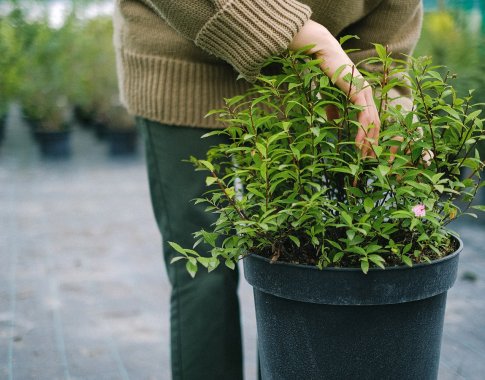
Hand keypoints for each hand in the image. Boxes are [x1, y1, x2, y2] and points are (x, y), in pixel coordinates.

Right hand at [289, 20, 379, 156]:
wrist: (323, 54)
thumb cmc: (325, 72)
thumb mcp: (330, 97)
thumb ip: (335, 111)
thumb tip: (335, 125)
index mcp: (363, 95)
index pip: (371, 120)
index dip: (370, 136)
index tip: (365, 152)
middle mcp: (367, 94)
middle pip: (376, 123)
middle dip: (373, 143)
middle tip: (368, 161)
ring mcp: (365, 92)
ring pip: (372, 122)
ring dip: (369, 142)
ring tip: (364, 157)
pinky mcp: (358, 92)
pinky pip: (363, 117)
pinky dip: (361, 132)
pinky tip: (357, 144)